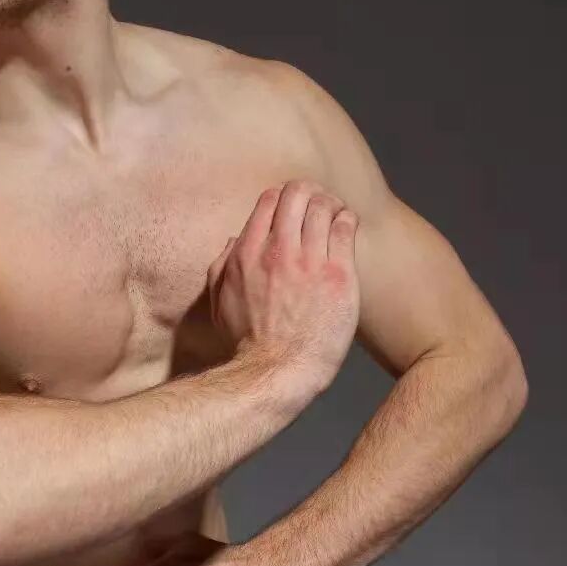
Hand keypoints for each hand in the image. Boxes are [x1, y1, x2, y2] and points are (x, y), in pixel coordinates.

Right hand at [207, 179, 359, 403]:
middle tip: (317, 203)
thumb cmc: (246, 344)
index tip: (293, 206)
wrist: (276, 373)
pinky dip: (347, 219)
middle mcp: (278, 251)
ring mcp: (309, 261)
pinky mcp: (338, 275)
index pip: (268, 200)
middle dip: (309, 192)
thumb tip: (234, 240)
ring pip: (324, 206)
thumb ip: (221, 265)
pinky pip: (346, 228)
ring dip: (330, 204)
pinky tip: (347, 227)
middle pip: (297, 194)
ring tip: (335, 214)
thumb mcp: (219, 301)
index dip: (283, 196)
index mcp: (247, 253)